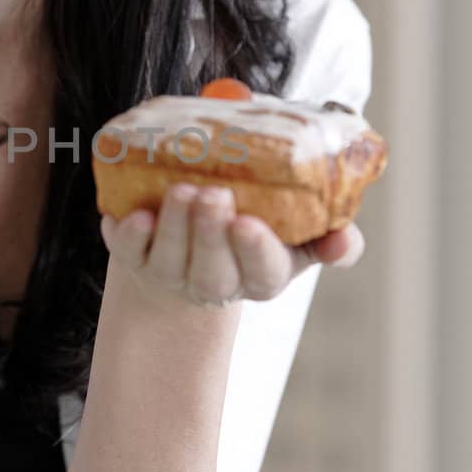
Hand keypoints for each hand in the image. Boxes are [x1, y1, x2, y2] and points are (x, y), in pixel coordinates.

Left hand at [99, 183, 364, 309]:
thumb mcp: (299, 231)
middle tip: (214, 194)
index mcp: (262, 274)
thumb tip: (344, 239)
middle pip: (212, 272)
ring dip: (174, 226)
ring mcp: (171, 273)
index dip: (256, 250)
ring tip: (181, 189)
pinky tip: (132, 214)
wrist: (194, 240)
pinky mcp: (134, 257)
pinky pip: (127, 250)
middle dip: (211, 235)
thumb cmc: (253, 227)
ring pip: (170, 259)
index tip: (248, 223)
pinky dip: (128, 234)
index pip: (263, 272)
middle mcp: (215, 282)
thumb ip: (328, 231)